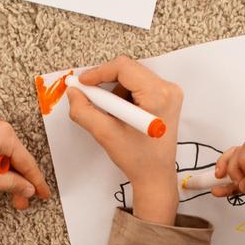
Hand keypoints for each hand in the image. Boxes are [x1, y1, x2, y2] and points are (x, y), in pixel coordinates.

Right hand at [66, 56, 182, 224]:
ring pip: (132, 77)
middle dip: (106, 83)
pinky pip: (139, 86)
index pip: (123, 67)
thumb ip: (84, 111)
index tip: (82, 83)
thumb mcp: (105, 134)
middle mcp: (168, 89)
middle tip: (90, 98)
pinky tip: (122, 115)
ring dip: (115, 92)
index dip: (98, 72)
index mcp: (158, 96)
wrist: (156, 176)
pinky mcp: (167, 98)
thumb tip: (73, 92)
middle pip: (128, 70)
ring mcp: (170, 93)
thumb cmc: (138, 159)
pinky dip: (124, 96)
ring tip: (111, 115)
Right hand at [211, 141, 244, 216]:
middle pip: (237, 153)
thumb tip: (242, 182)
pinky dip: (225, 185)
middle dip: (232, 167)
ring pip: (232, 163)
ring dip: (224, 172)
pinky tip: (217, 191)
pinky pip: (233, 178)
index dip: (243, 160)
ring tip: (217, 181)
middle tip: (238, 182)